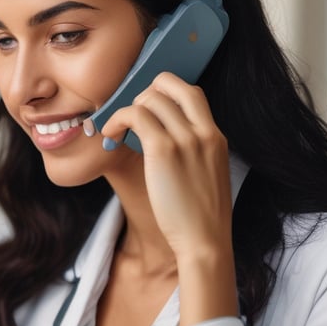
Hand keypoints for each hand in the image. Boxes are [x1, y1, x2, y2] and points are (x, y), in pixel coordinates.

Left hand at [100, 72, 232, 259]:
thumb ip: (195, 152)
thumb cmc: (200, 217)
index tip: (148, 111)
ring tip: (117, 130)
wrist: (205, 242)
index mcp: (216, 137)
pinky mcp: (164, 150)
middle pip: (171, 84)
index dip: (165, 93)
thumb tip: (167, 141)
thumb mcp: (208, 175)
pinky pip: (135, 115)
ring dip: (126, 109)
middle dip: (144, 93)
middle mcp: (204, 131)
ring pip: (150, 98)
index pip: (191, 93)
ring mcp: (185, 139)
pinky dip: (117, 120)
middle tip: (132, 118)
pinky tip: (111, 136)